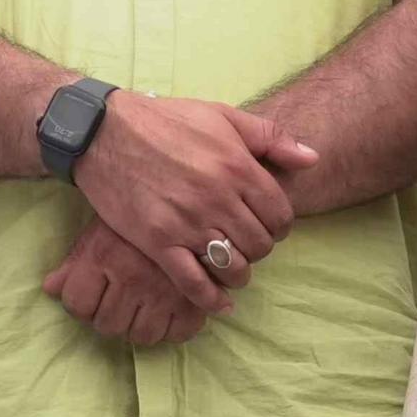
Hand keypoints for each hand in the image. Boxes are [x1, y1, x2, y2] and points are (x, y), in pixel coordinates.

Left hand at [43, 217, 221, 347]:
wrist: (191, 191)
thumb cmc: (139, 209)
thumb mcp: (102, 227)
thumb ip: (75, 261)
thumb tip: (50, 289)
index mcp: (104, 255)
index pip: (77, 305)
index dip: (83, 305)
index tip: (94, 297)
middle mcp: (132, 276)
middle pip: (107, 325)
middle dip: (110, 317)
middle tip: (121, 302)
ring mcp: (165, 291)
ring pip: (142, 336)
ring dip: (140, 326)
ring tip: (145, 308)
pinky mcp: (196, 299)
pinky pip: (178, 335)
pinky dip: (173, 328)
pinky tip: (170, 311)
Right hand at [71, 89, 317, 312]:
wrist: (104, 131)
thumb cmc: (167, 120)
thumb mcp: (223, 116)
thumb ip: (271, 138)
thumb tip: (312, 159)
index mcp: (238, 167)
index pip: (280, 215)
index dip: (280, 225)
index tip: (267, 225)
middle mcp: (218, 199)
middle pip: (259, 245)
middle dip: (259, 248)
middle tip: (246, 243)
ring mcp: (188, 223)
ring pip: (232, 267)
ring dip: (238, 273)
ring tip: (231, 266)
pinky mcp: (158, 242)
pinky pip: (194, 283)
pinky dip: (211, 299)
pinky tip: (218, 301)